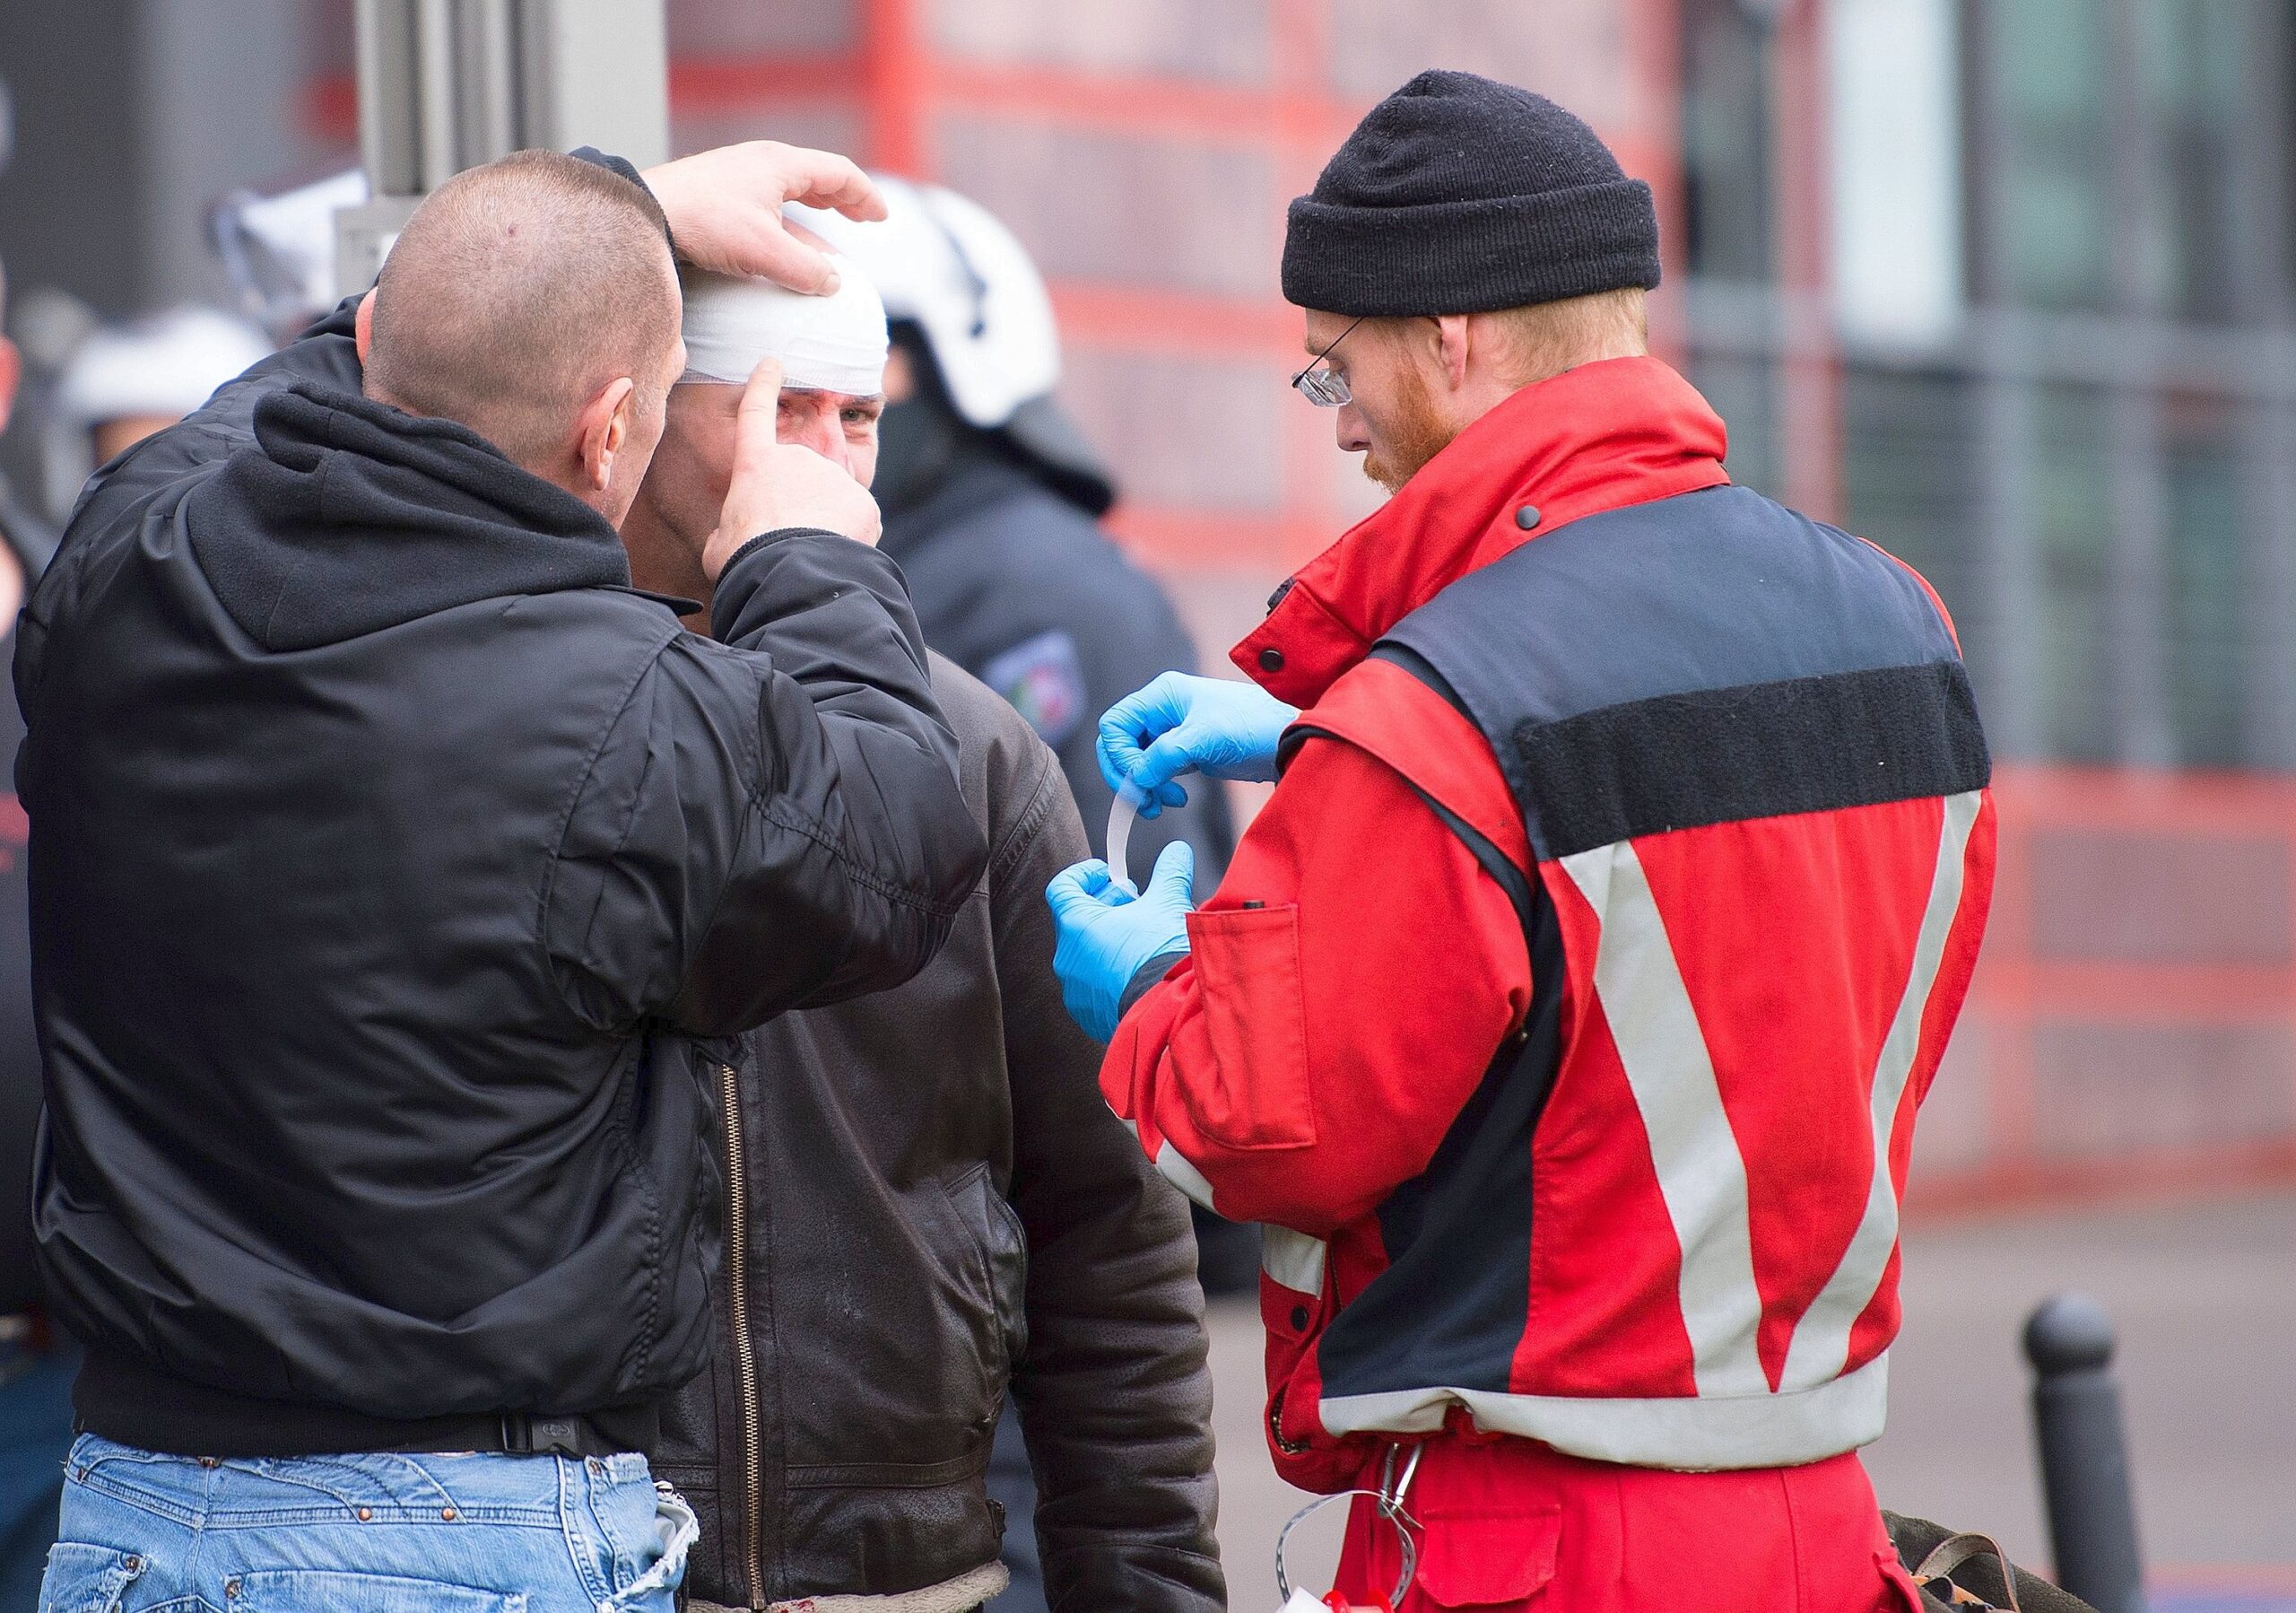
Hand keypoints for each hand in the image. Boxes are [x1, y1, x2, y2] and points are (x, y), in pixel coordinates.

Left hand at [642, 141, 885, 293]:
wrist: (644, 213)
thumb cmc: (704, 222)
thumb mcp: (763, 251)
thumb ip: (805, 269)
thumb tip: (832, 283)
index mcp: (780, 164)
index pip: (839, 173)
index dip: (865, 197)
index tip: (880, 218)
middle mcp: (760, 163)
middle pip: (815, 177)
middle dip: (842, 200)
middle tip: (862, 218)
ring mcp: (737, 178)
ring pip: (788, 194)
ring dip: (813, 216)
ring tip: (826, 241)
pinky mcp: (718, 196)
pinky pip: (766, 207)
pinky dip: (785, 226)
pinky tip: (782, 250)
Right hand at [704, 357, 880, 578]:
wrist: (792, 573)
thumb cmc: (745, 560)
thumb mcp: (719, 541)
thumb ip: (731, 523)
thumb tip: (735, 530)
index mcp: (756, 463)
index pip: (756, 412)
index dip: (763, 384)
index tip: (773, 362)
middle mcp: (798, 459)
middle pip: (800, 477)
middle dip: (797, 503)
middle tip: (787, 539)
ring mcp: (833, 477)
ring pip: (830, 499)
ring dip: (822, 522)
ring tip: (808, 553)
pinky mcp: (862, 501)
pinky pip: (855, 519)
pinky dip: (847, 537)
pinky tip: (833, 556)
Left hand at [1044, 842, 1194, 1042]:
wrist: (1171, 1010)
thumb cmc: (1161, 956)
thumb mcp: (1168, 903)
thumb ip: (1169, 872)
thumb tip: (1177, 853)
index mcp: (1076, 925)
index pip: (1061, 887)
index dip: (1083, 874)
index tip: (1106, 873)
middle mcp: (1067, 958)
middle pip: (1074, 920)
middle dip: (1104, 904)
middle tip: (1131, 900)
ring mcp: (1075, 990)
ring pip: (1085, 954)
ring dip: (1107, 938)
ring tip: (1139, 934)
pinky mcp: (1089, 1014)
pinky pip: (1094, 984)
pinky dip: (1110, 970)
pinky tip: (1138, 967)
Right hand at [1098, 672, 1298, 816]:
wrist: (1289, 740)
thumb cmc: (1252, 726)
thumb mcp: (1204, 739)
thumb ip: (1163, 757)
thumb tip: (1134, 779)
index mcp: (1162, 696)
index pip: (1115, 724)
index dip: (1120, 755)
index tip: (1139, 780)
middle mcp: (1163, 710)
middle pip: (1120, 745)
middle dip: (1128, 775)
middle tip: (1144, 801)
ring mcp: (1173, 732)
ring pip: (1137, 762)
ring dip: (1143, 786)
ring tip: (1164, 803)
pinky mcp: (1185, 752)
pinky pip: (1155, 772)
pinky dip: (1158, 788)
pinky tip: (1176, 798)